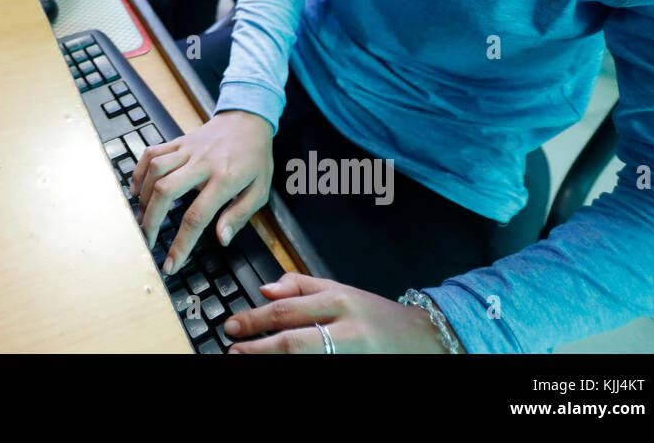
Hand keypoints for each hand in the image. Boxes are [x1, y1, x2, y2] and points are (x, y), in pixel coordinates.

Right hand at [129, 109, 272, 273]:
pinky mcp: (178, 141)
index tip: (171, 264)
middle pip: (166, 191)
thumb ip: (239, 215)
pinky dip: (139, 172)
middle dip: (151, 220)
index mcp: (225, 179)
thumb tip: (221, 239)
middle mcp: (202, 163)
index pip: (197, 216)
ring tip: (142, 217)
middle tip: (147, 240)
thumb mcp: (260, 190)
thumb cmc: (255, 157)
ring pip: (155, 171)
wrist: (248, 120)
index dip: (181, 244)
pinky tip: (137, 190)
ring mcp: (187, 150)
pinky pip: (151, 153)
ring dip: (144, 197)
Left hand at [224, 273, 465, 352]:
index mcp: (338, 301)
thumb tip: (266, 289)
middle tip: (232, 349)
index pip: (287, 310)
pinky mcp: (353, 367)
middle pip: (291, 341)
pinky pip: (318, 367)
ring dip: (271, 360)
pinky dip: (296, 367)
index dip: (255, 319)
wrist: (421, 339)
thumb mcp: (341, 289)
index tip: (232, 326)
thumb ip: (302, 285)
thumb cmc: (376, 315)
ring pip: (303, 359)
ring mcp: (350, 354)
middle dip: (256, 347)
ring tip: (246, 360)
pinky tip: (277, 366)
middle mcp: (345, 329)